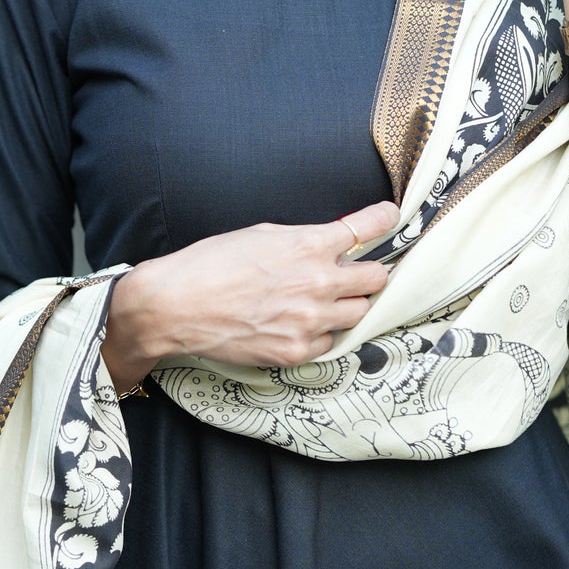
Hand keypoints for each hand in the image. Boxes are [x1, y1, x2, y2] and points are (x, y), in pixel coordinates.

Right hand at [102, 200, 397, 384]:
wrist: (176, 306)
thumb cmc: (211, 263)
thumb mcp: (261, 235)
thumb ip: (303, 239)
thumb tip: (329, 242)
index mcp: (309, 245)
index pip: (369, 227)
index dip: (386, 219)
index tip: (391, 217)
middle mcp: (318, 283)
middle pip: (377, 278)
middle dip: (368, 272)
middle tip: (352, 272)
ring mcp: (310, 321)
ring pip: (360, 313)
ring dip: (347, 304)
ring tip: (321, 301)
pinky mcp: (297, 351)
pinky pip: (330, 341)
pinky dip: (321, 332)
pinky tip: (297, 323)